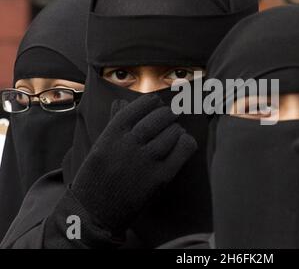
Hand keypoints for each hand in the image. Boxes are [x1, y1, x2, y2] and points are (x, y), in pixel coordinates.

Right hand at [71, 93, 196, 230]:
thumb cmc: (96, 180)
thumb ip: (113, 125)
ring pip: (172, 132)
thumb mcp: (99, 148)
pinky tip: (183, 144)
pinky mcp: (160, 177)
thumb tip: (122, 101)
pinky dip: (186, 143)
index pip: (137, 107)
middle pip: (158, 117)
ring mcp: (145, 161)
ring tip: (175, 132)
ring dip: (176, 129)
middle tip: (171, 115)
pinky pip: (182, 150)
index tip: (156, 102)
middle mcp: (128, 144)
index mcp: (111, 135)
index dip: (150, 102)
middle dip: (167, 113)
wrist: (94, 215)